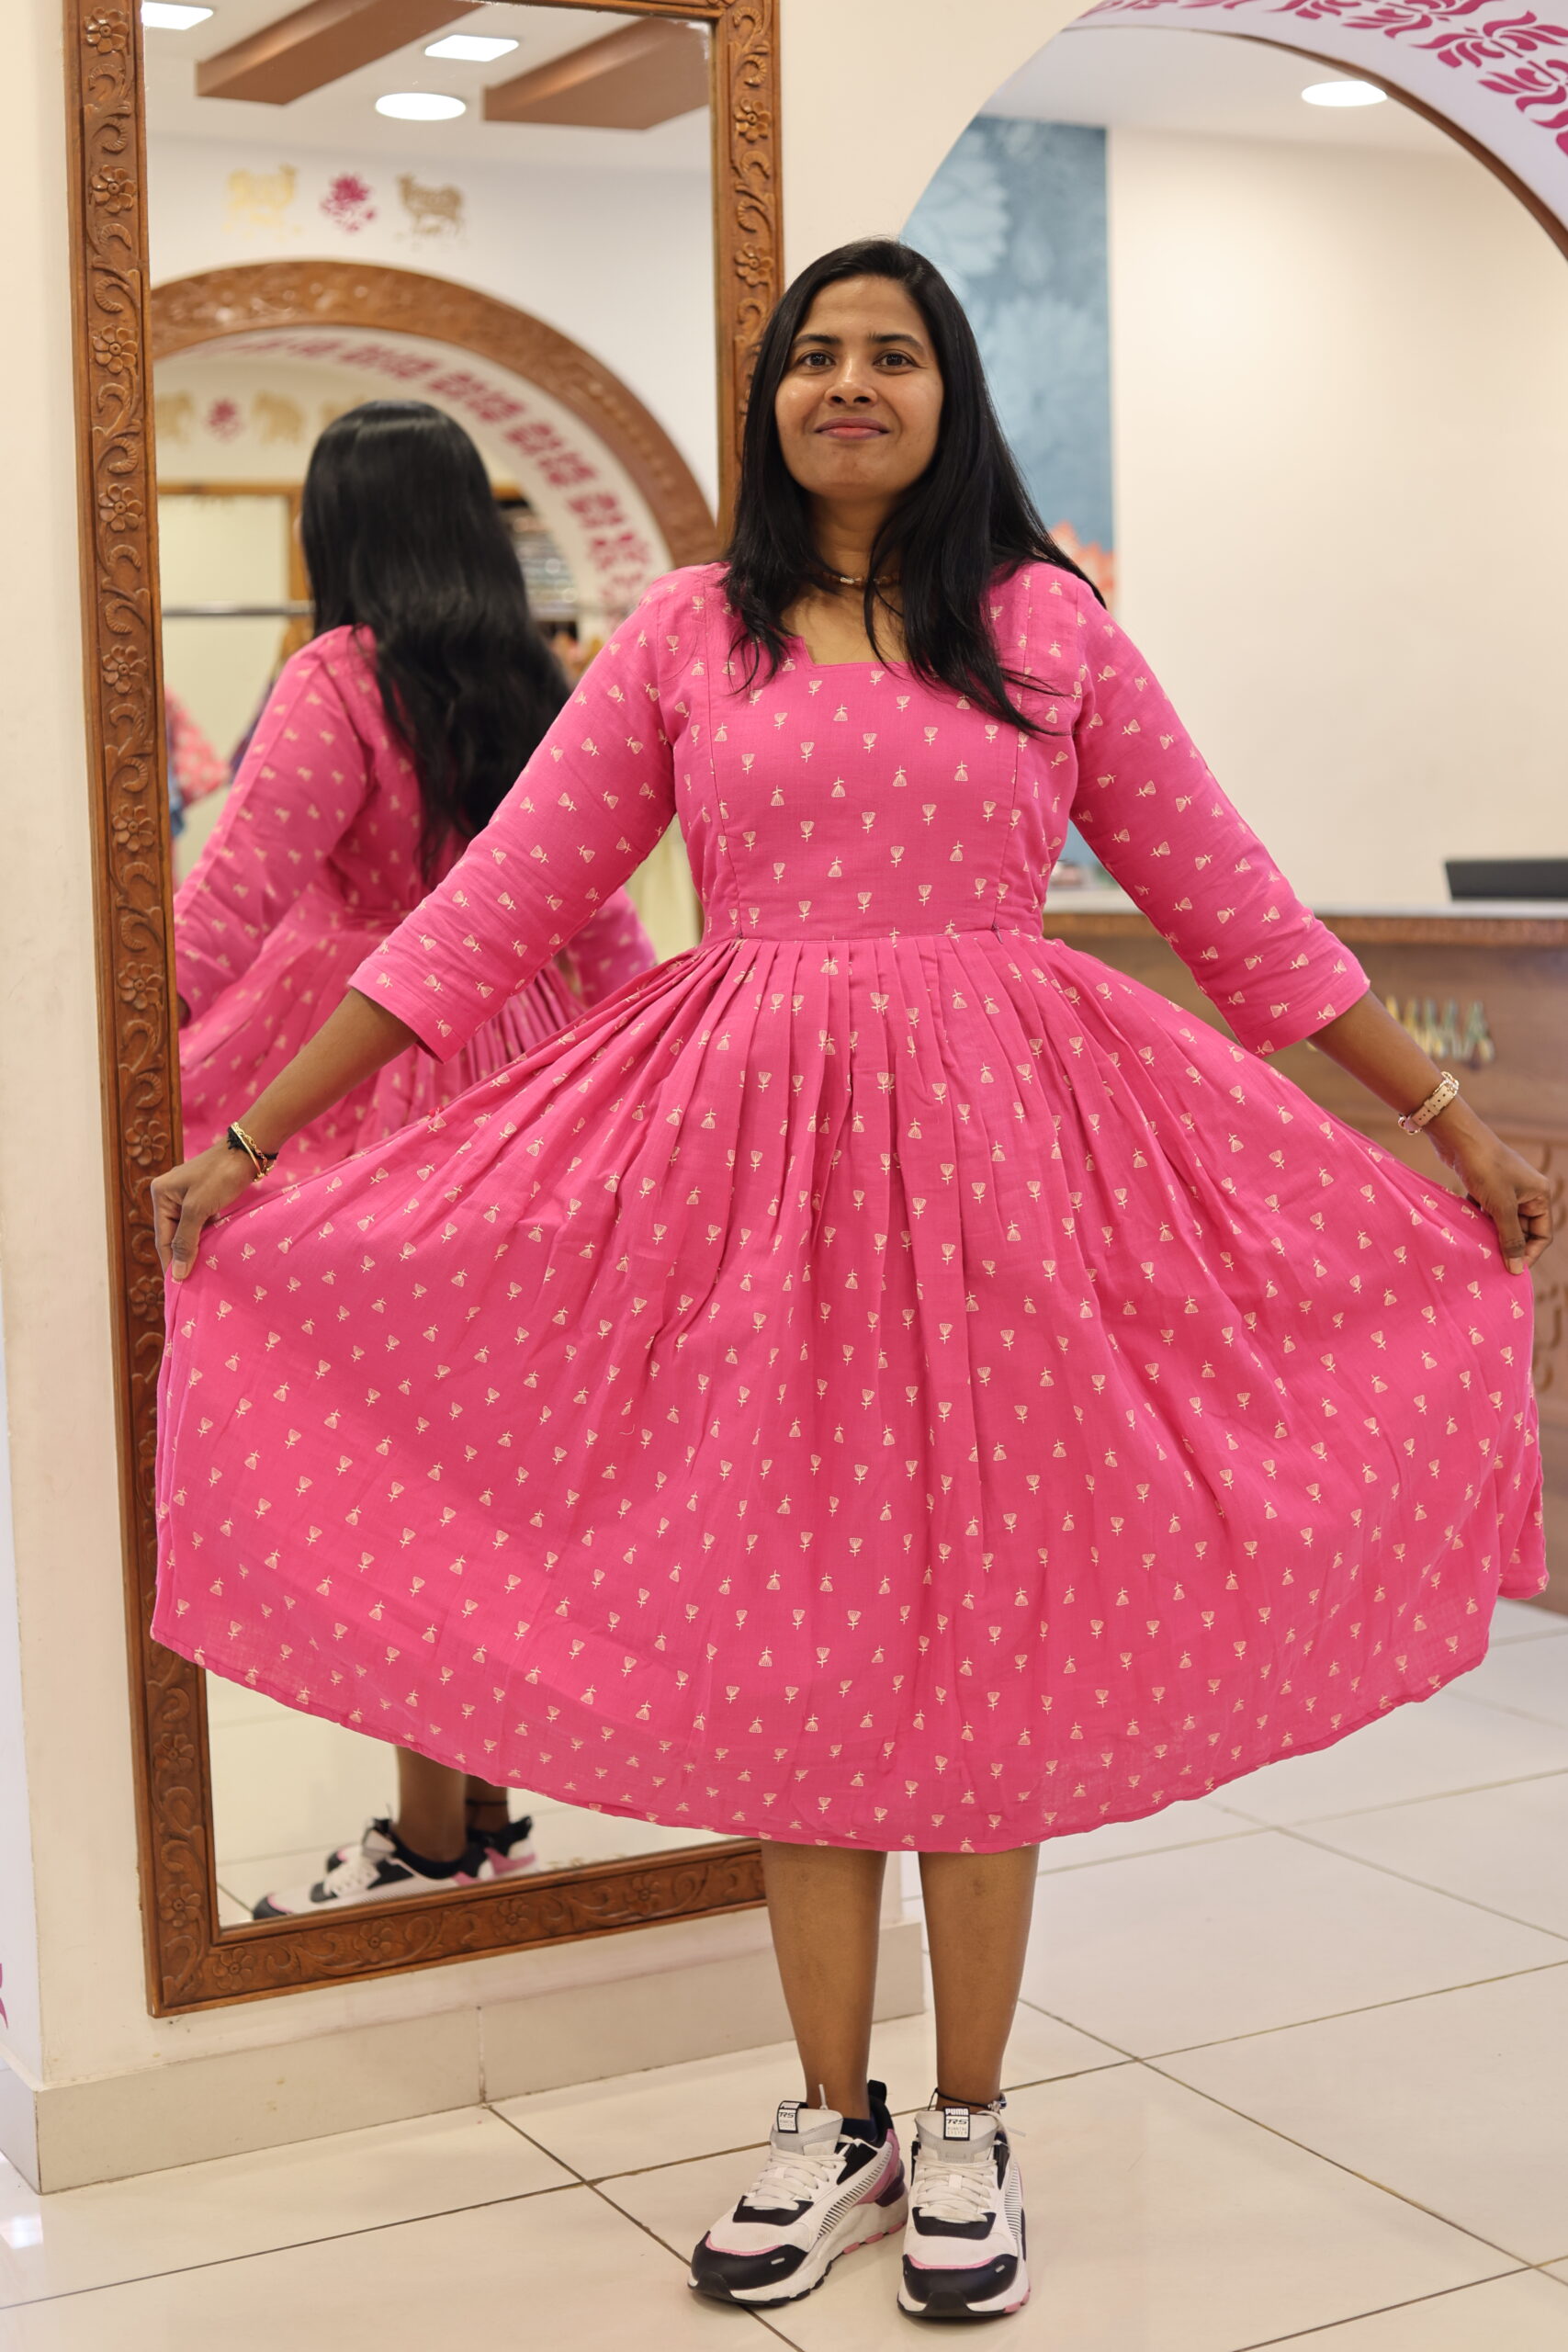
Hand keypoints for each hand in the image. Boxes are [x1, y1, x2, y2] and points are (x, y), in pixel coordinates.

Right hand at [150, 1141, 257, 1280]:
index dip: (171, 1262)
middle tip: (192, 1283)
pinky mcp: (204, 1197)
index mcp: (161, 1195)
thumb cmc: (220, 1177)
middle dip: (183, 1256)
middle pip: (174, 1234)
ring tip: (203, 1272)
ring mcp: (187, 1196)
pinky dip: (207, 1236)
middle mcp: (170, 1195)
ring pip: (189, 1230)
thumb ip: (186, 1241)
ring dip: (196, 1248)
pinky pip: (201, 1222)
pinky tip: (213, 1252)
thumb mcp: (198, 1209)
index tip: (178, 1286)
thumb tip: (177, 1274)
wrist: (247, 1151)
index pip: (163, 1238)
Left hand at [1428, 1108, 1553, 1276]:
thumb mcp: (1501, 1207)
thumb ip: (1510, 1239)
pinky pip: (1486, 1211)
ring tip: (1479, 1252)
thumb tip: (1517, 1269)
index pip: (1542, 1234)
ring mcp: (1506, 1189)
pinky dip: (1479, 1221)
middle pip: (1522, 1229)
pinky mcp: (1486, 1186)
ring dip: (1492, 1235)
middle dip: (1508, 1245)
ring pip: (1502, 1221)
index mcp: (1539, 1195)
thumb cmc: (1485, 1169)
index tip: (1512, 1270)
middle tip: (1492, 1264)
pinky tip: (1467, 1233)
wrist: (1459, 1139)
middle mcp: (1527, 1192)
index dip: (1529, 1253)